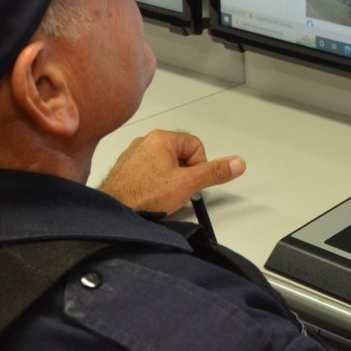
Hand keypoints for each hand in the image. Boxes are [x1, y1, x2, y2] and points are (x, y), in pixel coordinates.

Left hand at [98, 130, 244, 213]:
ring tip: (161, 196)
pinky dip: (153, 185)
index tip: (190, 182)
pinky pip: (149, 174)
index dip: (199, 167)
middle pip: (180, 155)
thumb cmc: (143, 196)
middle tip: (176, 190)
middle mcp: (145, 142)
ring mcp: (133, 156)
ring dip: (169, 180)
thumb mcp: (187, 184)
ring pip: (164, 165)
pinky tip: (149, 198)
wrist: (114, 212)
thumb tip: (236, 163)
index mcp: (160, 138)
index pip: (196, 146)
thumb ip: (214, 172)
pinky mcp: (125, 171)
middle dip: (183, 175)